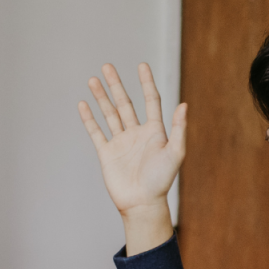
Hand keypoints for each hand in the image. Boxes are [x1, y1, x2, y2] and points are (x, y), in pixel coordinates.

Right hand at [78, 63, 186, 253]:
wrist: (142, 203)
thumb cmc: (161, 181)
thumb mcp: (175, 153)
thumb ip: (179, 129)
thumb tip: (184, 104)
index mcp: (154, 132)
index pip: (151, 101)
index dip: (146, 83)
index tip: (141, 65)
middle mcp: (136, 134)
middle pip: (125, 103)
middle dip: (116, 85)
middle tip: (107, 66)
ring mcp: (120, 143)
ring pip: (109, 114)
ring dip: (101, 97)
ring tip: (93, 79)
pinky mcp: (107, 153)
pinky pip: (96, 132)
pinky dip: (89, 118)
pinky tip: (83, 104)